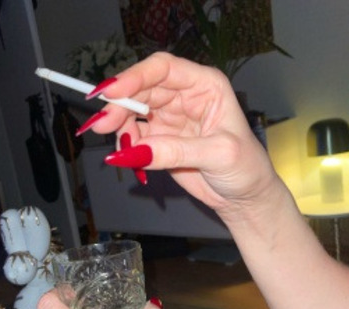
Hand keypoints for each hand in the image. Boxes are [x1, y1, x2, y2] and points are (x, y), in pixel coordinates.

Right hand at [81, 52, 285, 218]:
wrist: (245, 198)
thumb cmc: (246, 168)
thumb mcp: (219, 155)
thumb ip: (176, 151)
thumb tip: (133, 151)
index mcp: (206, 86)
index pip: (164, 69)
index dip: (135, 76)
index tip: (112, 91)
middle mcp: (185, 95)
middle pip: (141, 88)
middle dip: (119, 104)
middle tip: (102, 124)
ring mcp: (170, 117)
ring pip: (131, 110)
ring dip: (117, 124)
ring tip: (118, 145)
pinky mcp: (159, 139)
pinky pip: (132, 135)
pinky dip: (124, 144)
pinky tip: (127, 157)